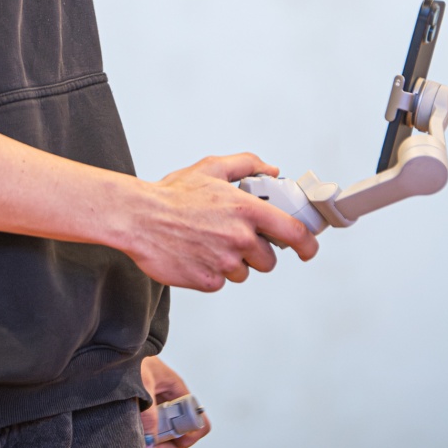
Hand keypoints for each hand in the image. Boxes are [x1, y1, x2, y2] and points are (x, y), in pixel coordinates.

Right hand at [124, 153, 318, 291]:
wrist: (138, 218)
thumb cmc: (172, 194)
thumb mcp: (211, 167)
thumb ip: (246, 165)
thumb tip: (272, 170)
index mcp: (246, 210)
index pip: (294, 233)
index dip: (307, 245)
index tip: (308, 249)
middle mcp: (240, 238)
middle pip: (269, 260)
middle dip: (255, 251)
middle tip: (233, 236)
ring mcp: (224, 262)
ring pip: (244, 272)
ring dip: (233, 262)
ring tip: (208, 242)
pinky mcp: (208, 282)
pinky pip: (221, 282)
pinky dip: (212, 272)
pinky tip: (195, 253)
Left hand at [139, 355, 210, 447]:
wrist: (111, 351)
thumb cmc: (130, 357)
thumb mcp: (142, 382)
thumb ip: (148, 412)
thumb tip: (151, 442)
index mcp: (176, 389)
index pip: (197, 417)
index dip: (191, 433)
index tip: (175, 441)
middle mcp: (170, 401)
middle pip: (182, 433)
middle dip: (169, 447)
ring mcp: (158, 408)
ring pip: (168, 437)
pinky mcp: (144, 413)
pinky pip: (153, 434)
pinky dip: (148, 443)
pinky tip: (138, 444)